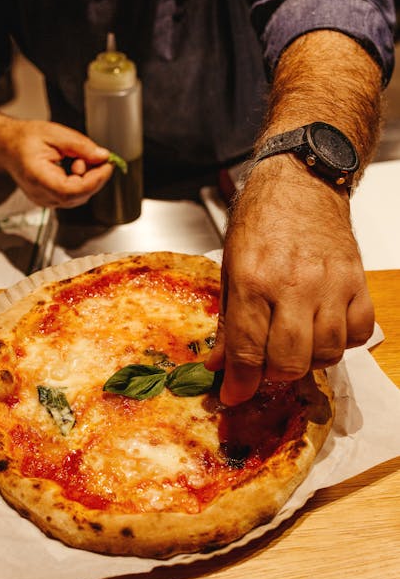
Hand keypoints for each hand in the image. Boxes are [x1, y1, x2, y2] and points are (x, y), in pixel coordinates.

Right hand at [3, 120, 112, 207]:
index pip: (71, 190)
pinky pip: (73, 196)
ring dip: (87, 180)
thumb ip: (80, 146)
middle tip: (97, 158)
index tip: (107, 165)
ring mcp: (45, 200)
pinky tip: (74, 168)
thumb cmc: (25, 139)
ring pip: (78, 198)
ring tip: (78, 159)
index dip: (94, 180)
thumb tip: (102, 157)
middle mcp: (41, 195)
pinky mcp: (50, 200)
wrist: (8, 146)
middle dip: (94, 178)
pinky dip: (80, 182)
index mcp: (38, 178)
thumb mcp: (55, 133)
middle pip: (78, 196)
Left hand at [205, 157, 374, 404]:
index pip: (247, 351)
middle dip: (272, 375)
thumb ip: (227, 321)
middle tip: (264, 363)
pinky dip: (340, 343)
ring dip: (307, 361)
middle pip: (289, 361)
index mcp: (253, 281)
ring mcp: (331, 285)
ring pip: (326, 353)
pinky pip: (357, 334)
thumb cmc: (260, 221)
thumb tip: (219, 365)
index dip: (239, 384)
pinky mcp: (357, 282)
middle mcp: (293, 286)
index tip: (233, 396)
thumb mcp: (230, 267)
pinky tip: (322, 329)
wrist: (302, 182)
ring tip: (293, 344)